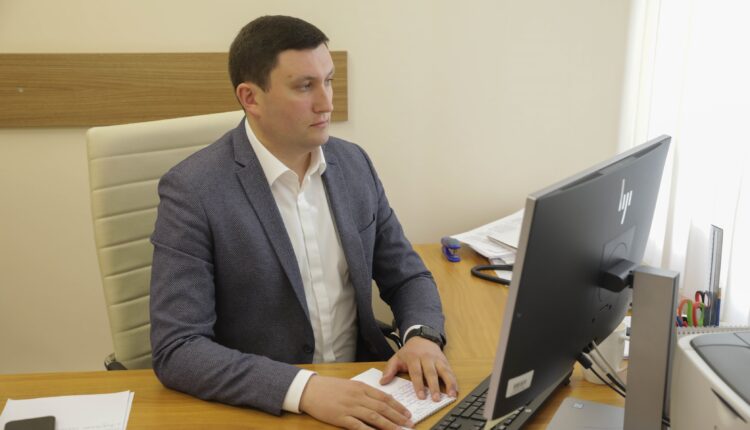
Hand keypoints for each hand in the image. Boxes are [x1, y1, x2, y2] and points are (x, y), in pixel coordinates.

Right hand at [299, 375, 413, 428]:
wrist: (310, 389)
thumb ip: (364, 393)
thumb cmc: (329, 387)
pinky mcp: (340, 417)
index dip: (398, 406)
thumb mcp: (350, 385)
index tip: (407, 413)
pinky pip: (358, 426)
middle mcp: (358, 396)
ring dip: (389, 425)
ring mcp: (350, 407)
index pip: (384, 397)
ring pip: (374, 417)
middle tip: (409, 423)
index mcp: (361, 387)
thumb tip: (381, 401)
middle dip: (398, 416)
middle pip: (383, 407)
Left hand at [380, 336, 457, 400]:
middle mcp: (427, 358)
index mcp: (413, 358)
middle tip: (436, 399)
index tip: (421, 397)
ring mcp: (437, 359)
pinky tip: (455, 391)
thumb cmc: (408, 352)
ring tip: (450, 396)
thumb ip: (389, 370)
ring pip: (444, 371)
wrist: (422, 337)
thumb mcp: (396, 358)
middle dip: (434, 386)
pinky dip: (454, 381)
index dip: (419, 385)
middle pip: (431, 373)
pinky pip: (450, 371)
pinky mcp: (444, 361)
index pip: (416, 372)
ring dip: (448, 384)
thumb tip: (382, 382)